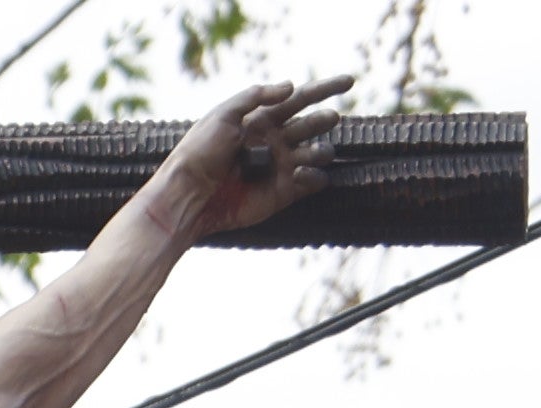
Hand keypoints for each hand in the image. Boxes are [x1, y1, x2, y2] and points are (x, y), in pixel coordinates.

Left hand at [157, 76, 357, 238]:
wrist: (191, 194)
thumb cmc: (201, 151)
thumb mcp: (223, 113)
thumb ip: (256, 96)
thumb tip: (291, 86)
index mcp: (263, 119)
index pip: (301, 99)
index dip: (326, 88)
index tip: (350, 81)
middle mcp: (275, 141)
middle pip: (312, 124)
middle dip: (323, 120)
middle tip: (328, 118)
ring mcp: (281, 166)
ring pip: (317, 152)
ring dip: (320, 149)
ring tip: (310, 152)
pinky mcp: (284, 192)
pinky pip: (311, 181)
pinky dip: (314, 175)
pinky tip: (299, 172)